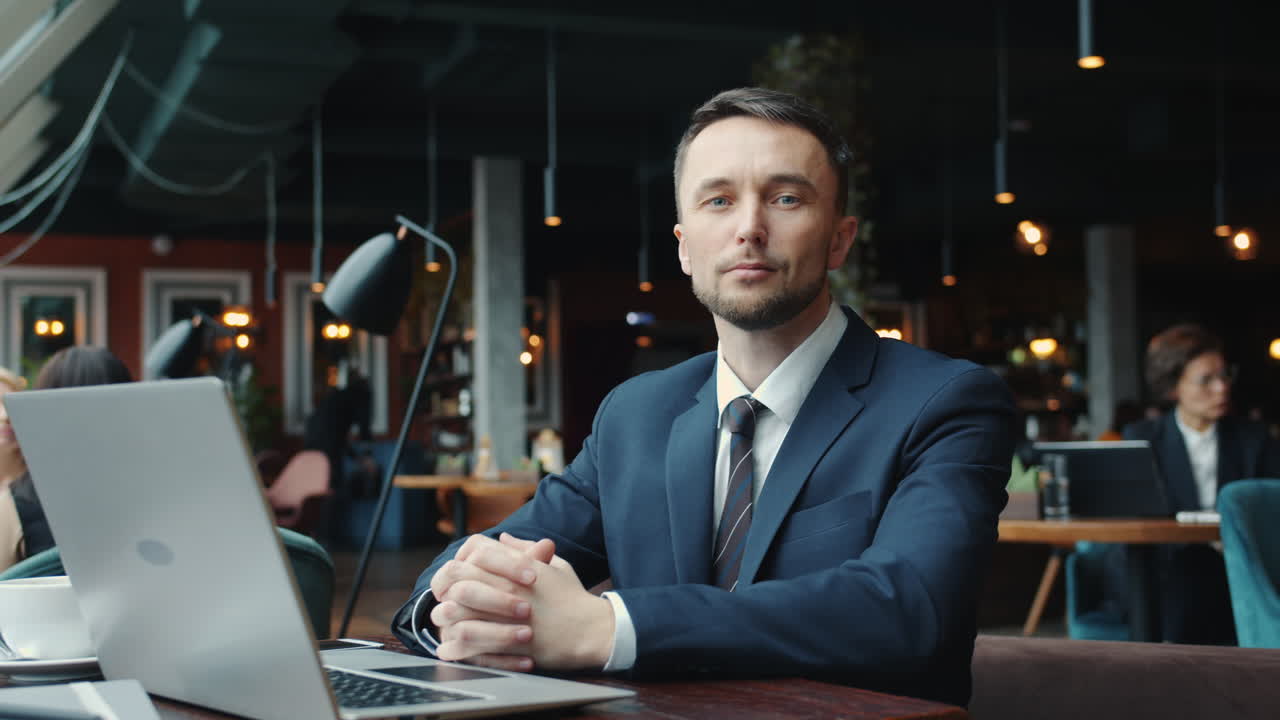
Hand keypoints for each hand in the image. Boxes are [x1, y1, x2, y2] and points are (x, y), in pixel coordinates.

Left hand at [431, 533, 614, 670]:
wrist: (591, 630)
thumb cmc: (574, 598)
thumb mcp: (555, 565)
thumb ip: (527, 550)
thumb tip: (503, 538)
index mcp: (519, 566)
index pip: (476, 550)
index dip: (461, 559)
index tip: (457, 573)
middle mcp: (509, 587)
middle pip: (458, 578)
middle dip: (445, 587)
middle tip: (442, 597)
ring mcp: (507, 615)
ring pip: (455, 611)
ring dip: (443, 616)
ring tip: (442, 621)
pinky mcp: (508, 642)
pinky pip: (467, 644)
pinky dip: (452, 647)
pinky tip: (448, 648)